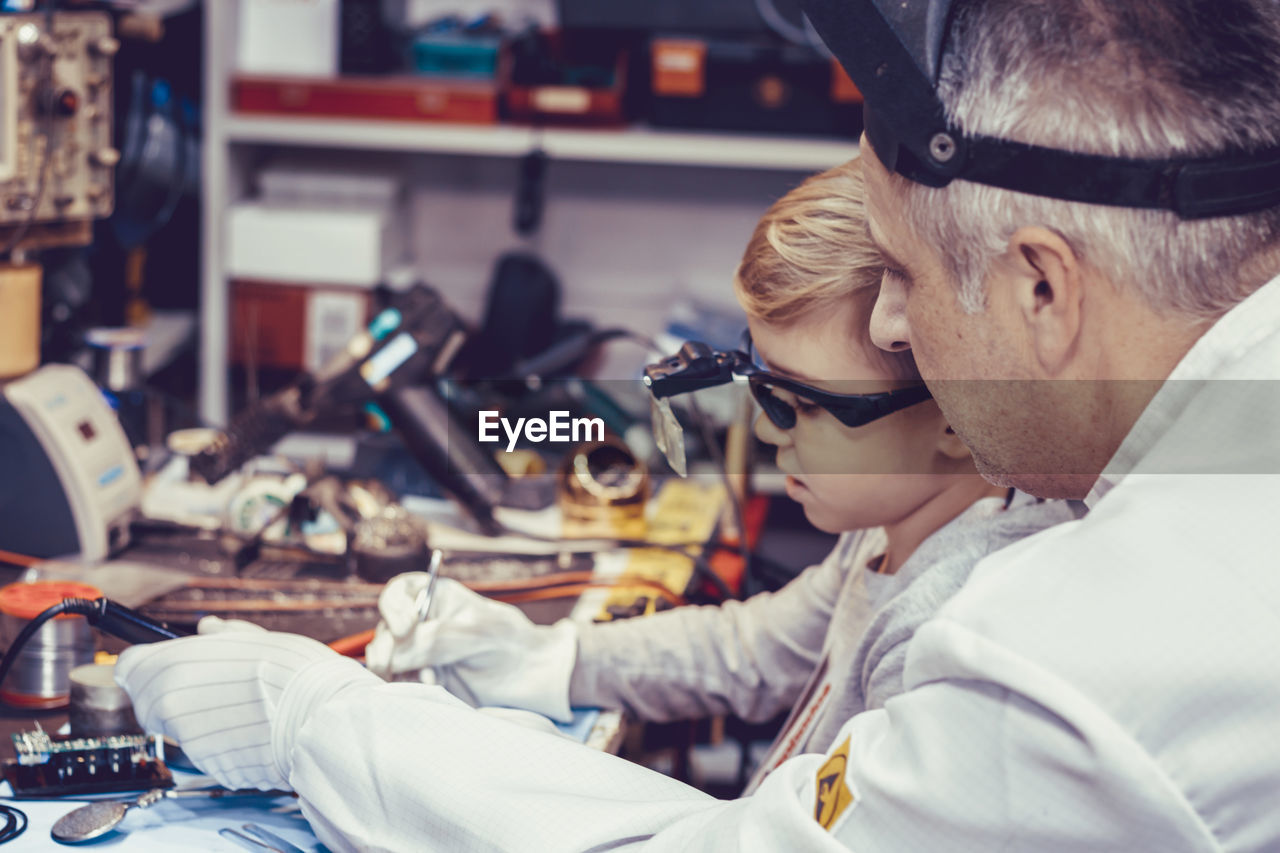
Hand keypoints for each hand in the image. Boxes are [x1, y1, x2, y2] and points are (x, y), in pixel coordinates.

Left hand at [115, 625, 377, 790]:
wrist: (321, 719)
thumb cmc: (294, 673)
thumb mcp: (258, 637)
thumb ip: (222, 635)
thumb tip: (208, 629)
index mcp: (174, 666)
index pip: (130, 666)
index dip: (146, 665)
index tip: (159, 664)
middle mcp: (171, 706)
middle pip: (150, 703)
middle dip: (172, 695)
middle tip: (213, 686)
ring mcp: (190, 742)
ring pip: (180, 730)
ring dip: (202, 720)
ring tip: (245, 706)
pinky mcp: (212, 769)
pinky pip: (208, 752)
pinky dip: (224, 743)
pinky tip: (253, 729)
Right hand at [365, 575, 577, 721]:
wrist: (524, 674)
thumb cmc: (506, 639)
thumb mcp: (476, 632)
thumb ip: (436, 640)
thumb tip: (394, 654)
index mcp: (432, 598)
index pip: (397, 595)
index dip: (394, 609)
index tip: (407, 628)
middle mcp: (418, 624)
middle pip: (383, 633)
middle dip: (388, 651)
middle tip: (396, 667)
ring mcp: (415, 653)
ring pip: (386, 662)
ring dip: (400, 673)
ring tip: (432, 679)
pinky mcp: (418, 680)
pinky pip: (398, 685)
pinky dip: (409, 689)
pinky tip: (433, 688)